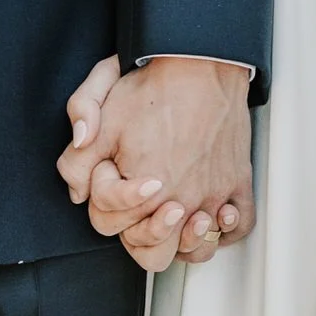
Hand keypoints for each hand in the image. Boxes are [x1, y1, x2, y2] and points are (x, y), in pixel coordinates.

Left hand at [57, 56, 251, 271]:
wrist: (201, 61)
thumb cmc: (154, 86)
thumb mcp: (101, 115)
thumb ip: (77, 159)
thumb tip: (76, 193)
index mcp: (143, 192)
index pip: (110, 224)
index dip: (104, 199)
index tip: (117, 172)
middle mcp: (181, 202)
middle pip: (153, 253)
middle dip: (140, 234)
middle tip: (143, 205)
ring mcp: (213, 196)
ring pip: (198, 249)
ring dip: (186, 240)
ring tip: (180, 215)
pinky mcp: (238, 183)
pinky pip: (238, 227)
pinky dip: (228, 227)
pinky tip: (215, 212)